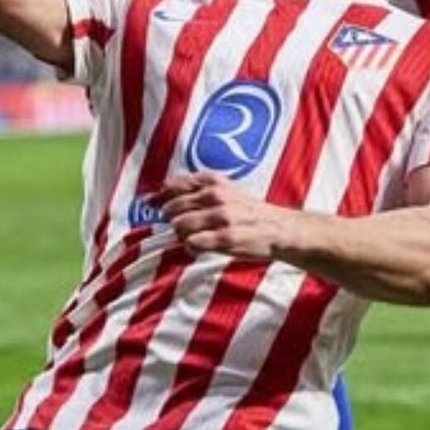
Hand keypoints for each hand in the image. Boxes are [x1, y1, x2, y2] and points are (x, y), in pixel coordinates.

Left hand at [155, 172, 286, 258]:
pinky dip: (192, 247)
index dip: (158, 198)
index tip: (150, 205)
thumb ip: (192, 190)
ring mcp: (221, 216)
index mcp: (212, 181)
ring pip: (179, 226)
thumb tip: (154, 196)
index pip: (172, 186)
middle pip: (171, 208)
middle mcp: (216, 195)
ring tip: (196, 238)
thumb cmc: (246, 211)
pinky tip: (201, 247)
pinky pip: (192, 243)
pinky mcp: (227, 237)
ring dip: (182, 236)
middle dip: (172, 221)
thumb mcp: (223, 190)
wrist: (279, 229)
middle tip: (185, 228)